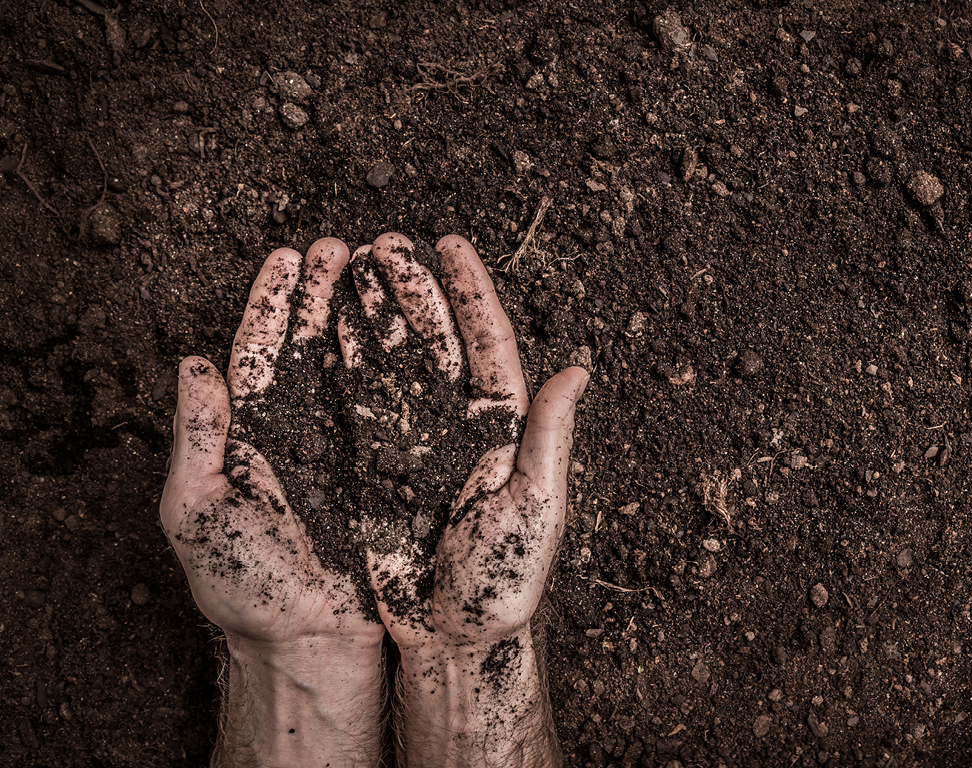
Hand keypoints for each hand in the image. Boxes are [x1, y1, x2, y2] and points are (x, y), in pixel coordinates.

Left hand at [161, 239, 385, 767]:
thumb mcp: (199, 509)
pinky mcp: (394, 467)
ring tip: (382, 263)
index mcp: (255, 431)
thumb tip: (192, 365)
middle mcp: (306, 429)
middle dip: (327, 290)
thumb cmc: (248, 586)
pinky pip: (405, 405)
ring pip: (364, 361)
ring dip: (371, 312)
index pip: (261, 349)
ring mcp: (353, 445)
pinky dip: (410, 363)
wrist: (311, 638)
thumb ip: (196, 436)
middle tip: (342, 245)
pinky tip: (415, 328)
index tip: (285, 256)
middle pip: (317, 342)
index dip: (271, 301)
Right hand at [342, 233, 585, 766]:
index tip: (450, 244)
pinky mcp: (374, 469)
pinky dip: (338, 368)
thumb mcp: (535, 508)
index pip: (487, 344)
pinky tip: (322, 332)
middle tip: (383, 243)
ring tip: (346, 268)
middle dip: (410, 290)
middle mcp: (458, 427)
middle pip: (432, 341)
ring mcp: (413, 444)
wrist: (451, 639)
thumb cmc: (504, 582)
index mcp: (502, 428)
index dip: (470, 293)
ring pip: (389, 365)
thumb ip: (549, 437)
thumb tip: (578, 370)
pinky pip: (354, 408)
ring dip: (372, 316)